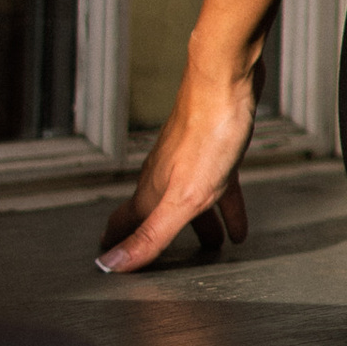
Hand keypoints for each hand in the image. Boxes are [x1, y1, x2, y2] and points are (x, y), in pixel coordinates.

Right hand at [97, 43, 258, 273]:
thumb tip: (110, 264)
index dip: (114, 243)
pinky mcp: (214, 148)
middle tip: (166, 263)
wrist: (227, 81)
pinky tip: (240, 222)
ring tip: (212, 246)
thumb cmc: (207, 134)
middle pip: (156, 215)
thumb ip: (150, 235)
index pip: (123, 222)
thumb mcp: (183, 199)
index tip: (107, 260)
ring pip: (189, 201)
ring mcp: (189, 160)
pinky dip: (226, 207)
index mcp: (152, 191)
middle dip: (160, 240)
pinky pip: (218, 186)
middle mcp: (165, 176)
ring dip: (198, 225)